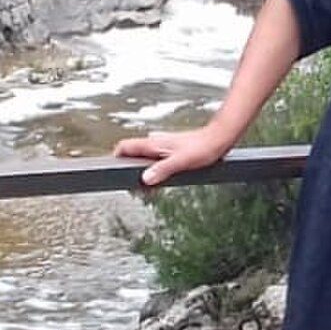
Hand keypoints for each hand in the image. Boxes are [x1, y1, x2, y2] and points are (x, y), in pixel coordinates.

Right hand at [114, 125, 231, 187]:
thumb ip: (162, 170)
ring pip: (144, 158)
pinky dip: (153, 170)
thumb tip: (145, 179)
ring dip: (141, 172)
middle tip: (133, 189)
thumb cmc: (202, 148)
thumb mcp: (181, 162)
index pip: (125, 146)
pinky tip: (161, 180)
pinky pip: (155, 160)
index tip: (112, 170)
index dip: (116, 156)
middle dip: (128, 170)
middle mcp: (155, 143)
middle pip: (132, 154)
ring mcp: (163, 146)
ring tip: (147, 190)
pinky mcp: (171, 150)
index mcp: (153, 144)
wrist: (218, 139)